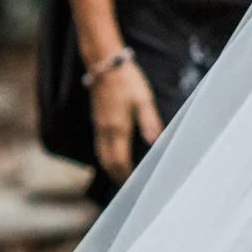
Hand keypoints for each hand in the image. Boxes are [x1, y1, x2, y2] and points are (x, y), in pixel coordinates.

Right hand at [89, 55, 161, 183]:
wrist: (105, 65)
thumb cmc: (127, 81)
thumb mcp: (144, 100)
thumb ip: (150, 123)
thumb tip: (155, 143)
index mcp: (118, 129)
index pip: (119, 161)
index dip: (125, 175)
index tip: (133, 184)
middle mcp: (106, 130)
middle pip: (107, 162)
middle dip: (116, 175)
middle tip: (126, 185)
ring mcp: (99, 125)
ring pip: (101, 154)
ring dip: (109, 167)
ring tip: (119, 175)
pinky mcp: (97, 119)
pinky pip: (99, 144)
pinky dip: (105, 155)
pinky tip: (112, 154)